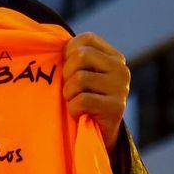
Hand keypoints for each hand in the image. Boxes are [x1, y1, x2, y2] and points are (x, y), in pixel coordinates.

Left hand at [62, 32, 129, 151]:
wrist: (100, 134)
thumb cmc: (85, 99)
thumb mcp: (83, 73)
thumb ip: (75, 57)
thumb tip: (51, 42)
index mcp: (115, 57)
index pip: (87, 39)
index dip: (69, 51)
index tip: (68, 68)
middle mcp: (121, 70)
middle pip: (80, 56)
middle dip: (67, 73)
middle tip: (70, 88)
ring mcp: (121, 88)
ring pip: (79, 79)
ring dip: (69, 94)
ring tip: (75, 101)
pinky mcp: (116, 108)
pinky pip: (81, 100)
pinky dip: (73, 109)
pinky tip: (79, 113)